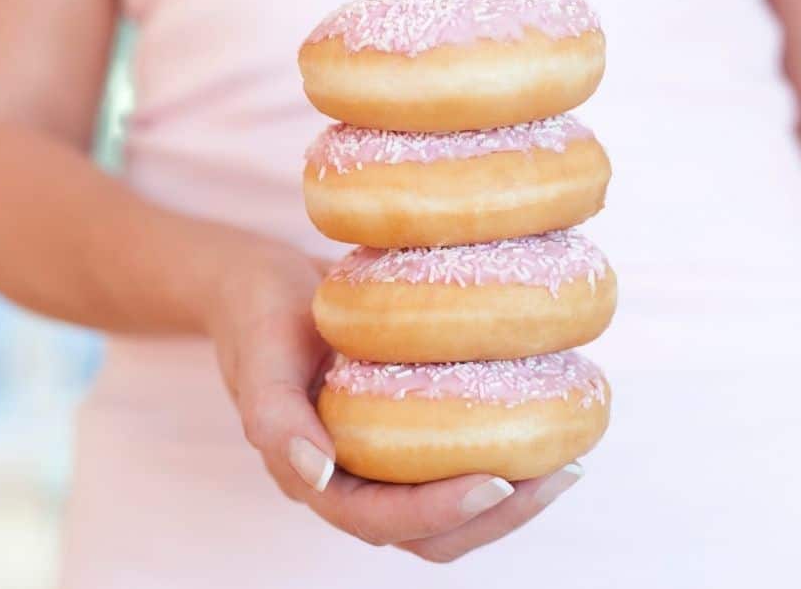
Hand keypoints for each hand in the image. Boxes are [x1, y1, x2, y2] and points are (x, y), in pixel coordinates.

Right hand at [207, 245, 584, 561]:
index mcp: (308, 475)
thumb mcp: (258, 356)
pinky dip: (497, 457)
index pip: (379, 520)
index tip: (499, 480)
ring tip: (565, 460)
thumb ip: (276, 418)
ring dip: (509, 499)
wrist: (256, 287)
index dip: (440, 512)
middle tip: (558, 473)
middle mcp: (347, 481)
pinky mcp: (398, 435)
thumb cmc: (255, 314)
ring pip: (449, 512)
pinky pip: (452, 465)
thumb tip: (319, 475)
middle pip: (429, 534)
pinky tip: (538, 425)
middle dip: (498, 515)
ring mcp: (375, 462)